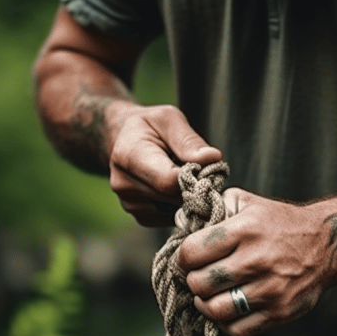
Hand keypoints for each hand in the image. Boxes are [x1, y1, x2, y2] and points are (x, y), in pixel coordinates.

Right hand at [108, 104, 221, 225]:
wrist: (125, 140)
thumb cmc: (150, 125)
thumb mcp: (169, 119)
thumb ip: (189, 140)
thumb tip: (212, 158)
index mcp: (128, 156)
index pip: (169, 181)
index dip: (195, 177)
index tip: (207, 166)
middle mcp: (124, 184)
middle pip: (175, 197)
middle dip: (195, 185)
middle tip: (200, 168)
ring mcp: (130, 204)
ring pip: (177, 209)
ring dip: (189, 195)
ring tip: (181, 173)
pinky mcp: (141, 217)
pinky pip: (173, 216)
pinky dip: (180, 204)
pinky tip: (173, 187)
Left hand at [177, 188, 336, 335]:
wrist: (326, 244)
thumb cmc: (279, 223)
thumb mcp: (247, 203)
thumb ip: (212, 210)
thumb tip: (179, 223)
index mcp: (245, 230)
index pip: (191, 252)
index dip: (184, 258)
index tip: (190, 259)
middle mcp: (256, 260)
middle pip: (199, 283)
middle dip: (193, 281)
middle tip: (200, 277)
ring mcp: (269, 289)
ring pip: (214, 310)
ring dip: (206, 304)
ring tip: (211, 295)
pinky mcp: (279, 312)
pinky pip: (236, 329)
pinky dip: (225, 322)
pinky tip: (228, 309)